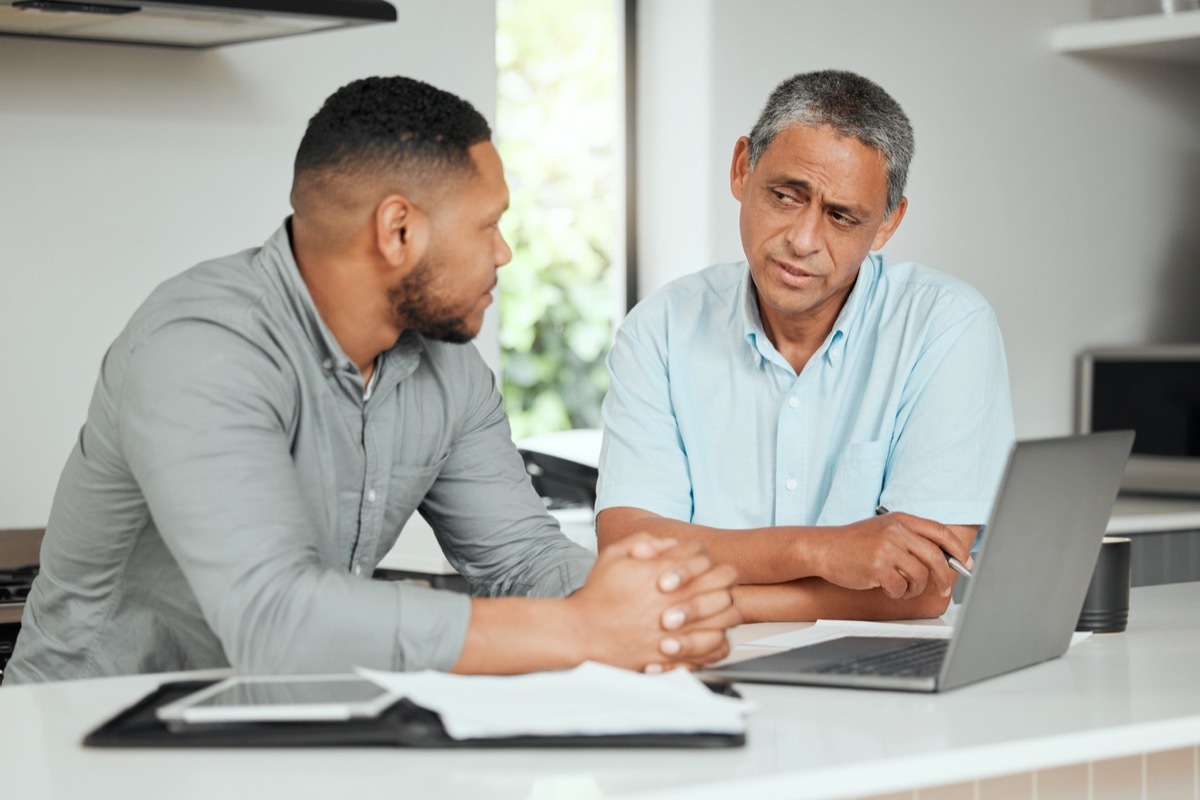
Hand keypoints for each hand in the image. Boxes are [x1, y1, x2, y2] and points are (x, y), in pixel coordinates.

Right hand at [569, 534, 739, 671]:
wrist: (583, 634)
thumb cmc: (597, 598)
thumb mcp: (613, 556)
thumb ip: (642, 541)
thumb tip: (668, 542)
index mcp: (662, 572)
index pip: (701, 553)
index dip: (699, 555)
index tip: (693, 563)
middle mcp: (675, 599)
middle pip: (723, 578)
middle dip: (720, 576)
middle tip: (713, 581)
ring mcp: (680, 627)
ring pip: (727, 612)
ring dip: (724, 605)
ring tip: (715, 606)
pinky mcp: (679, 653)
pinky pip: (718, 646)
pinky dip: (719, 638)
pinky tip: (709, 632)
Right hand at [808, 512, 968, 599]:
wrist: (823, 548)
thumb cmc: (853, 543)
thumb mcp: (883, 530)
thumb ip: (909, 537)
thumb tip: (941, 557)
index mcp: (901, 520)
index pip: (939, 532)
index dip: (957, 549)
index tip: (966, 563)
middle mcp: (896, 531)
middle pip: (936, 557)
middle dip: (944, 577)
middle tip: (943, 588)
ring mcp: (886, 549)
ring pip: (920, 576)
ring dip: (915, 588)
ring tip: (902, 587)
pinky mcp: (877, 567)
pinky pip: (901, 587)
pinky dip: (897, 593)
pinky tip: (887, 588)